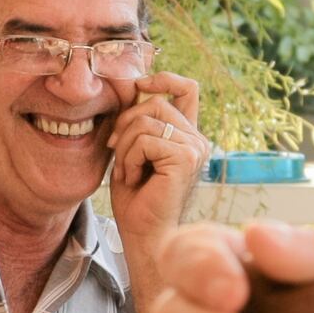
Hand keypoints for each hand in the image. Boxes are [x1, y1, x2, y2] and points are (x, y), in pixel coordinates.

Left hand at [109, 72, 208, 246]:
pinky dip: (129, 159)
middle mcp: (197, 139)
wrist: (143, 234)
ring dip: (124, 148)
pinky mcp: (186, 158)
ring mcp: (195, 148)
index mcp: (187, 135)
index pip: (186, 88)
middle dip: (125, 125)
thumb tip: (133, 89)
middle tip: (116, 153)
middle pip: (155, 103)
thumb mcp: (133, 150)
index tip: (138, 86)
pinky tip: (133, 179)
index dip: (163, 78)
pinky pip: (145, 140)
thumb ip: (138, 121)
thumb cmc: (137, 198)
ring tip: (127, 172)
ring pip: (146, 122)